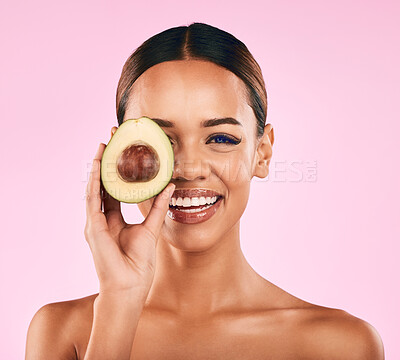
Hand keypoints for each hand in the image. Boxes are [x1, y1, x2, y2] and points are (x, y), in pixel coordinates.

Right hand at [84, 135, 174, 294]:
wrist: (129, 285)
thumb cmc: (138, 263)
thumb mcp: (151, 228)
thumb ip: (158, 207)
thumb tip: (170, 186)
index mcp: (114, 220)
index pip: (114, 190)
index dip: (118, 172)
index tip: (123, 153)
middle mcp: (102, 218)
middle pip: (103, 185)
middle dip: (107, 164)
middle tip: (111, 142)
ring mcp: (95, 222)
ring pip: (95, 188)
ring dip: (98, 167)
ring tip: (103, 146)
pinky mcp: (93, 226)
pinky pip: (93, 199)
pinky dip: (95, 181)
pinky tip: (98, 165)